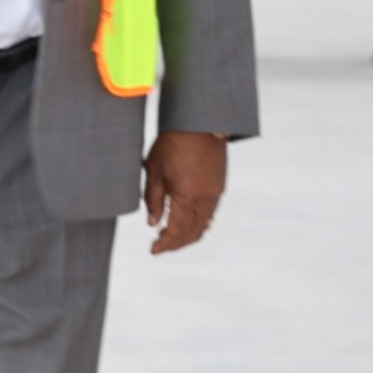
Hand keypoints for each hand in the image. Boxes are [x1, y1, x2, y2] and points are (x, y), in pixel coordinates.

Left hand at [143, 131, 226, 254]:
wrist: (200, 122)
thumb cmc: (172, 143)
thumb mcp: (154, 171)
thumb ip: (153, 200)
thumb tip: (152, 224)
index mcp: (187, 196)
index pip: (177, 231)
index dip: (165, 244)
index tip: (153, 250)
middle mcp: (206, 198)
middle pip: (193, 233)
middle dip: (176, 244)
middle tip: (160, 245)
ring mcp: (216, 192)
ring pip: (204, 225)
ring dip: (188, 234)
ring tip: (170, 235)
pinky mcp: (220, 186)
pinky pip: (210, 212)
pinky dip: (197, 222)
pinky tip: (184, 219)